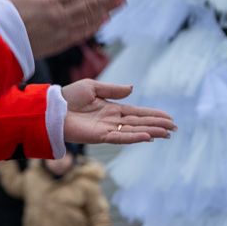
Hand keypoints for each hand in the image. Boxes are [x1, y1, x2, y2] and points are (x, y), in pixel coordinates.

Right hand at [5, 0, 128, 57]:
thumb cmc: (6, 12)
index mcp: (49, 1)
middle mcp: (59, 17)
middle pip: (90, 4)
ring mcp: (61, 31)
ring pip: (90, 19)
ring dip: (107, 10)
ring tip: (121, 3)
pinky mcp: (59, 43)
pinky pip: (82, 33)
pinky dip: (96, 26)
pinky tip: (105, 19)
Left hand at [60, 79, 176, 144]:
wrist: (52, 108)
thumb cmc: (68, 97)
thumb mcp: (93, 87)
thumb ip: (113, 89)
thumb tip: (132, 89)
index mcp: (112, 109)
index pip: (137, 113)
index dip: (153, 115)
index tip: (168, 117)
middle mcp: (112, 121)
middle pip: (139, 123)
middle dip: (157, 125)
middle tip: (174, 128)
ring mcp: (107, 129)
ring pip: (134, 131)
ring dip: (151, 132)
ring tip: (167, 134)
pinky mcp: (99, 136)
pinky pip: (120, 138)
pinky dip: (134, 137)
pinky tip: (147, 137)